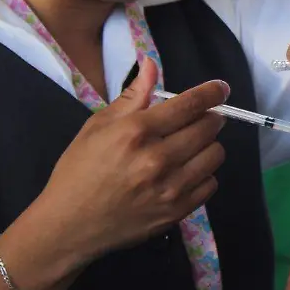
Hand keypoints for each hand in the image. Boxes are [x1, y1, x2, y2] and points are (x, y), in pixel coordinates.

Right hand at [31, 60, 228, 265]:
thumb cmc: (79, 171)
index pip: (190, 104)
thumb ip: (132, 96)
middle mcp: (158, 158)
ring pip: (215, 155)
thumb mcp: (97, 126)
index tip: (220, 89)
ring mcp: (170, 188)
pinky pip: (210, 184)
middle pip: (208, 127)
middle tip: (199, 118)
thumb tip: (151, 63)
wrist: (69, 225)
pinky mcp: (177, 212)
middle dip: (209, 116)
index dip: (212, 92)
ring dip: (208, 145)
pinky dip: (203, 174)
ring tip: (190, 146)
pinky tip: (185, 171)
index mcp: (136, 132)